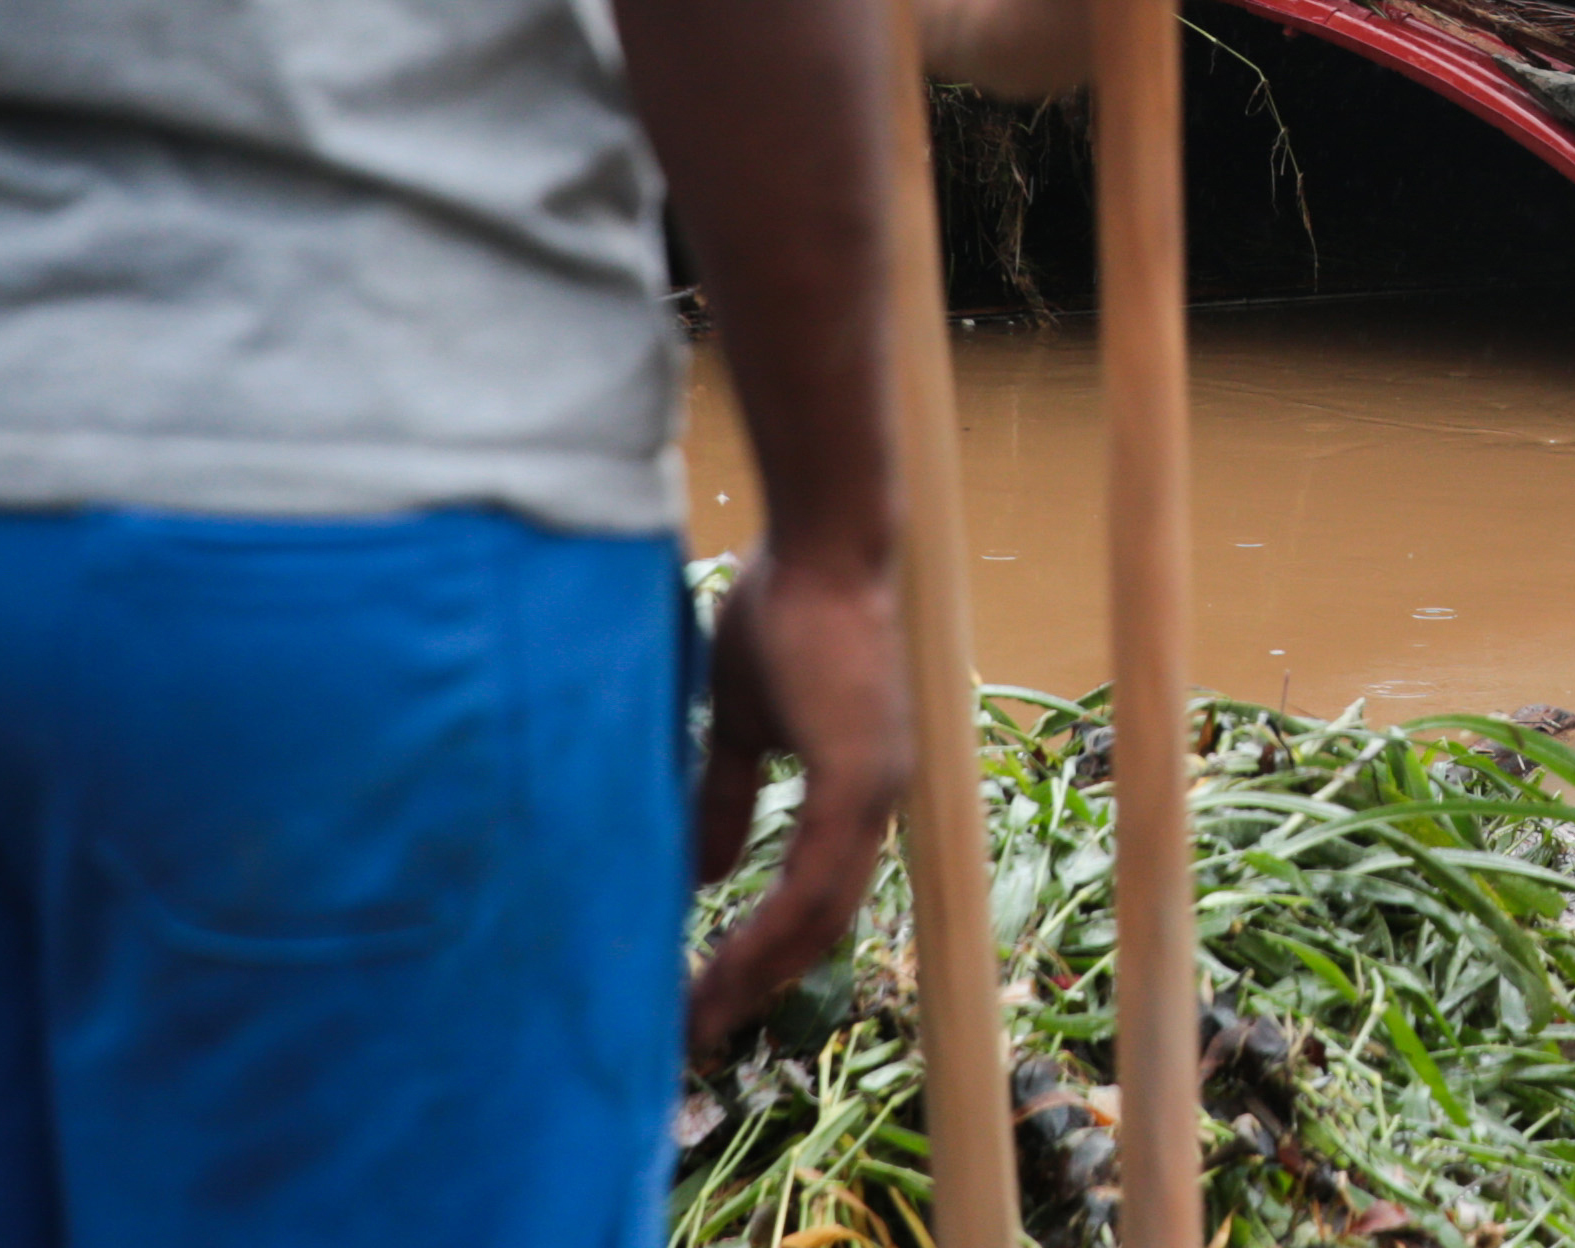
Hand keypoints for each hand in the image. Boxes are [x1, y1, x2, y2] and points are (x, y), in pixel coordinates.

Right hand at [682, 540, 912, 1053]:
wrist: (819, 542)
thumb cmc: (785, 613)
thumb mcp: (746, 723)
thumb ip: (730, 796)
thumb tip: (709, 872)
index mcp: (857, 789)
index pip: (814, 898)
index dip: (764, 952)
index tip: (704, 996)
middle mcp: (880, 799)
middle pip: (821, 925)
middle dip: (756, 983)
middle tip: (694, 1031)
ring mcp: (879, 788)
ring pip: (820, 915)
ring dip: (757, 971)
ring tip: (698, 1014)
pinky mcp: (863, 775)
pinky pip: (816, 878)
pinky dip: (771, 929)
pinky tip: (727, 965)